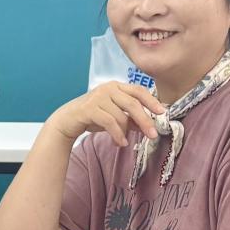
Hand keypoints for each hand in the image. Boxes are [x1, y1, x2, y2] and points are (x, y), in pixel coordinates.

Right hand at [48, 80, 165, 148]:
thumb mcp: (114, 116)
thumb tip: (148, 126)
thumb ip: (130, 119)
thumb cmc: (92, 117)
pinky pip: (109, 122)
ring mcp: (98, 97)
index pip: (138, 91)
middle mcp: (108, 88)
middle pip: (133, 103)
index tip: (162, 112)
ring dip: (126, 131)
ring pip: (120, 115)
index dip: (151, 101)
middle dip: (145, 120)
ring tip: (125, 142)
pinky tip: (120, 142)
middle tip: (153, 134)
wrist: (67, 120)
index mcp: (116, 86)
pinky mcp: (89, 108)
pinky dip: (117, 134)